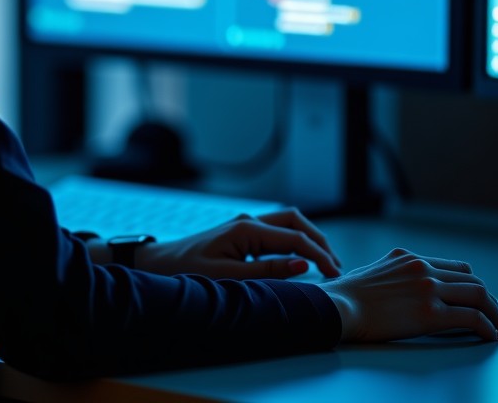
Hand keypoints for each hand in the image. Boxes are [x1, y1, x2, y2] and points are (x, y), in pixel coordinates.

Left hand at [136, 208, 341, 279]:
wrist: (162, 264)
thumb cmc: (190, 271)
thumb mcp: (229, 277)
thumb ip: (267, 271)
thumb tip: (303, 264)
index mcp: (247, 229)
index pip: (295, 238)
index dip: (319, 255)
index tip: (335, 275)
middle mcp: (248, 221)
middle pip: (295, 221)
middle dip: (318, 240)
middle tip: (335, 267)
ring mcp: (245, 224)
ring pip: (287, 223)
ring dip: (307, 239)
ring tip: (325, 264)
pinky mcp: (242, 232)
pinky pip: (276, 232)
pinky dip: (294, 242)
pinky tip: (302, 261)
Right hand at [321, 247, 497, 341]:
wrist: (339, 306)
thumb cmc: (348, 295)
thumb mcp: (375, 272)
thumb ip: (396, 275)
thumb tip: (405, 289)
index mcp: (407, 257)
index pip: (455, 266)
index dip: (471, 283)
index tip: (477, 297)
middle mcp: (421, 268)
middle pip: (471, 278)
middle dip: (487, 298)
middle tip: (493, 314)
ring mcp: (427, 288)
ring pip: (478, 294)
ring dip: (494, 312)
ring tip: (496, 326)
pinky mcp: (431, 313)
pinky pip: (472, 318)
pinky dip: (487, 327)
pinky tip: (489, 335)